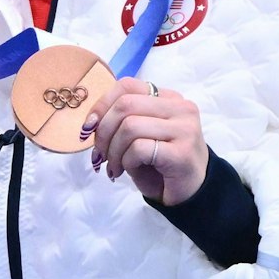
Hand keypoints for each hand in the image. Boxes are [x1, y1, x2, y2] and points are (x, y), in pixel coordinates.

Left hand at [83, 78, 208, 205]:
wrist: (189, 192)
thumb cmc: (159, 163)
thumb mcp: (137, 135)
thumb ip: (121, 120)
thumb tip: (90, 122)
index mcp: (168, 98)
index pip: (127, 85)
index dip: (102, 104)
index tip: (90, 127)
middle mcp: (180, 108)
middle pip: (125, 105)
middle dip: (103, 132)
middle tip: (100, 154)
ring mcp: (184, 129)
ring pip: (130, 126)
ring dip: (113, 151)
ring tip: (114, 166)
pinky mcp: (182, 152)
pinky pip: (139, 148)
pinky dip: (125, 161)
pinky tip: (127, 170)